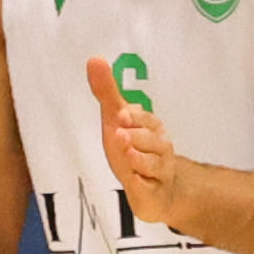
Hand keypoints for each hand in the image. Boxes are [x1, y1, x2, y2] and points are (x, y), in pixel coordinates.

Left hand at [87, 59, 189, 234]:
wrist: (158, 189)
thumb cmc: (133, 148)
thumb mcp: (117, 120)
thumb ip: (107, 93)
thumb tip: (94, 59)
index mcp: (152, 129)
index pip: (146, 120)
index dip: (135, 118)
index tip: (121, 114)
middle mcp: (160, 149)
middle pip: (152, 141)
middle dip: (137, 137)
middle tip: (122, 134)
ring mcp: (158, 173)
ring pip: (152, 165)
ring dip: (140, 160)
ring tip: (127, 155)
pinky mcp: (152, 195)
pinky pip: (148, 190)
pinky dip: (142, 186)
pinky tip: (134, 182)